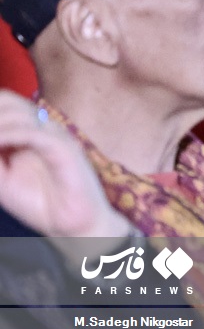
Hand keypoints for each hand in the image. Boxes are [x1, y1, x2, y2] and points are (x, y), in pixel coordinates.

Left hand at [0, 92, 128, 239]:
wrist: (72, 227)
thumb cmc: (42, 204)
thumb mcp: (3, 180)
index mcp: (32, 133)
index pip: (6, 104)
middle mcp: (45, 130)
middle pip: (10, 101)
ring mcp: (56, 138)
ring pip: (20, 113)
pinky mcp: (64, 150)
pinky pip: (33, 134)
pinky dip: (9, 136)